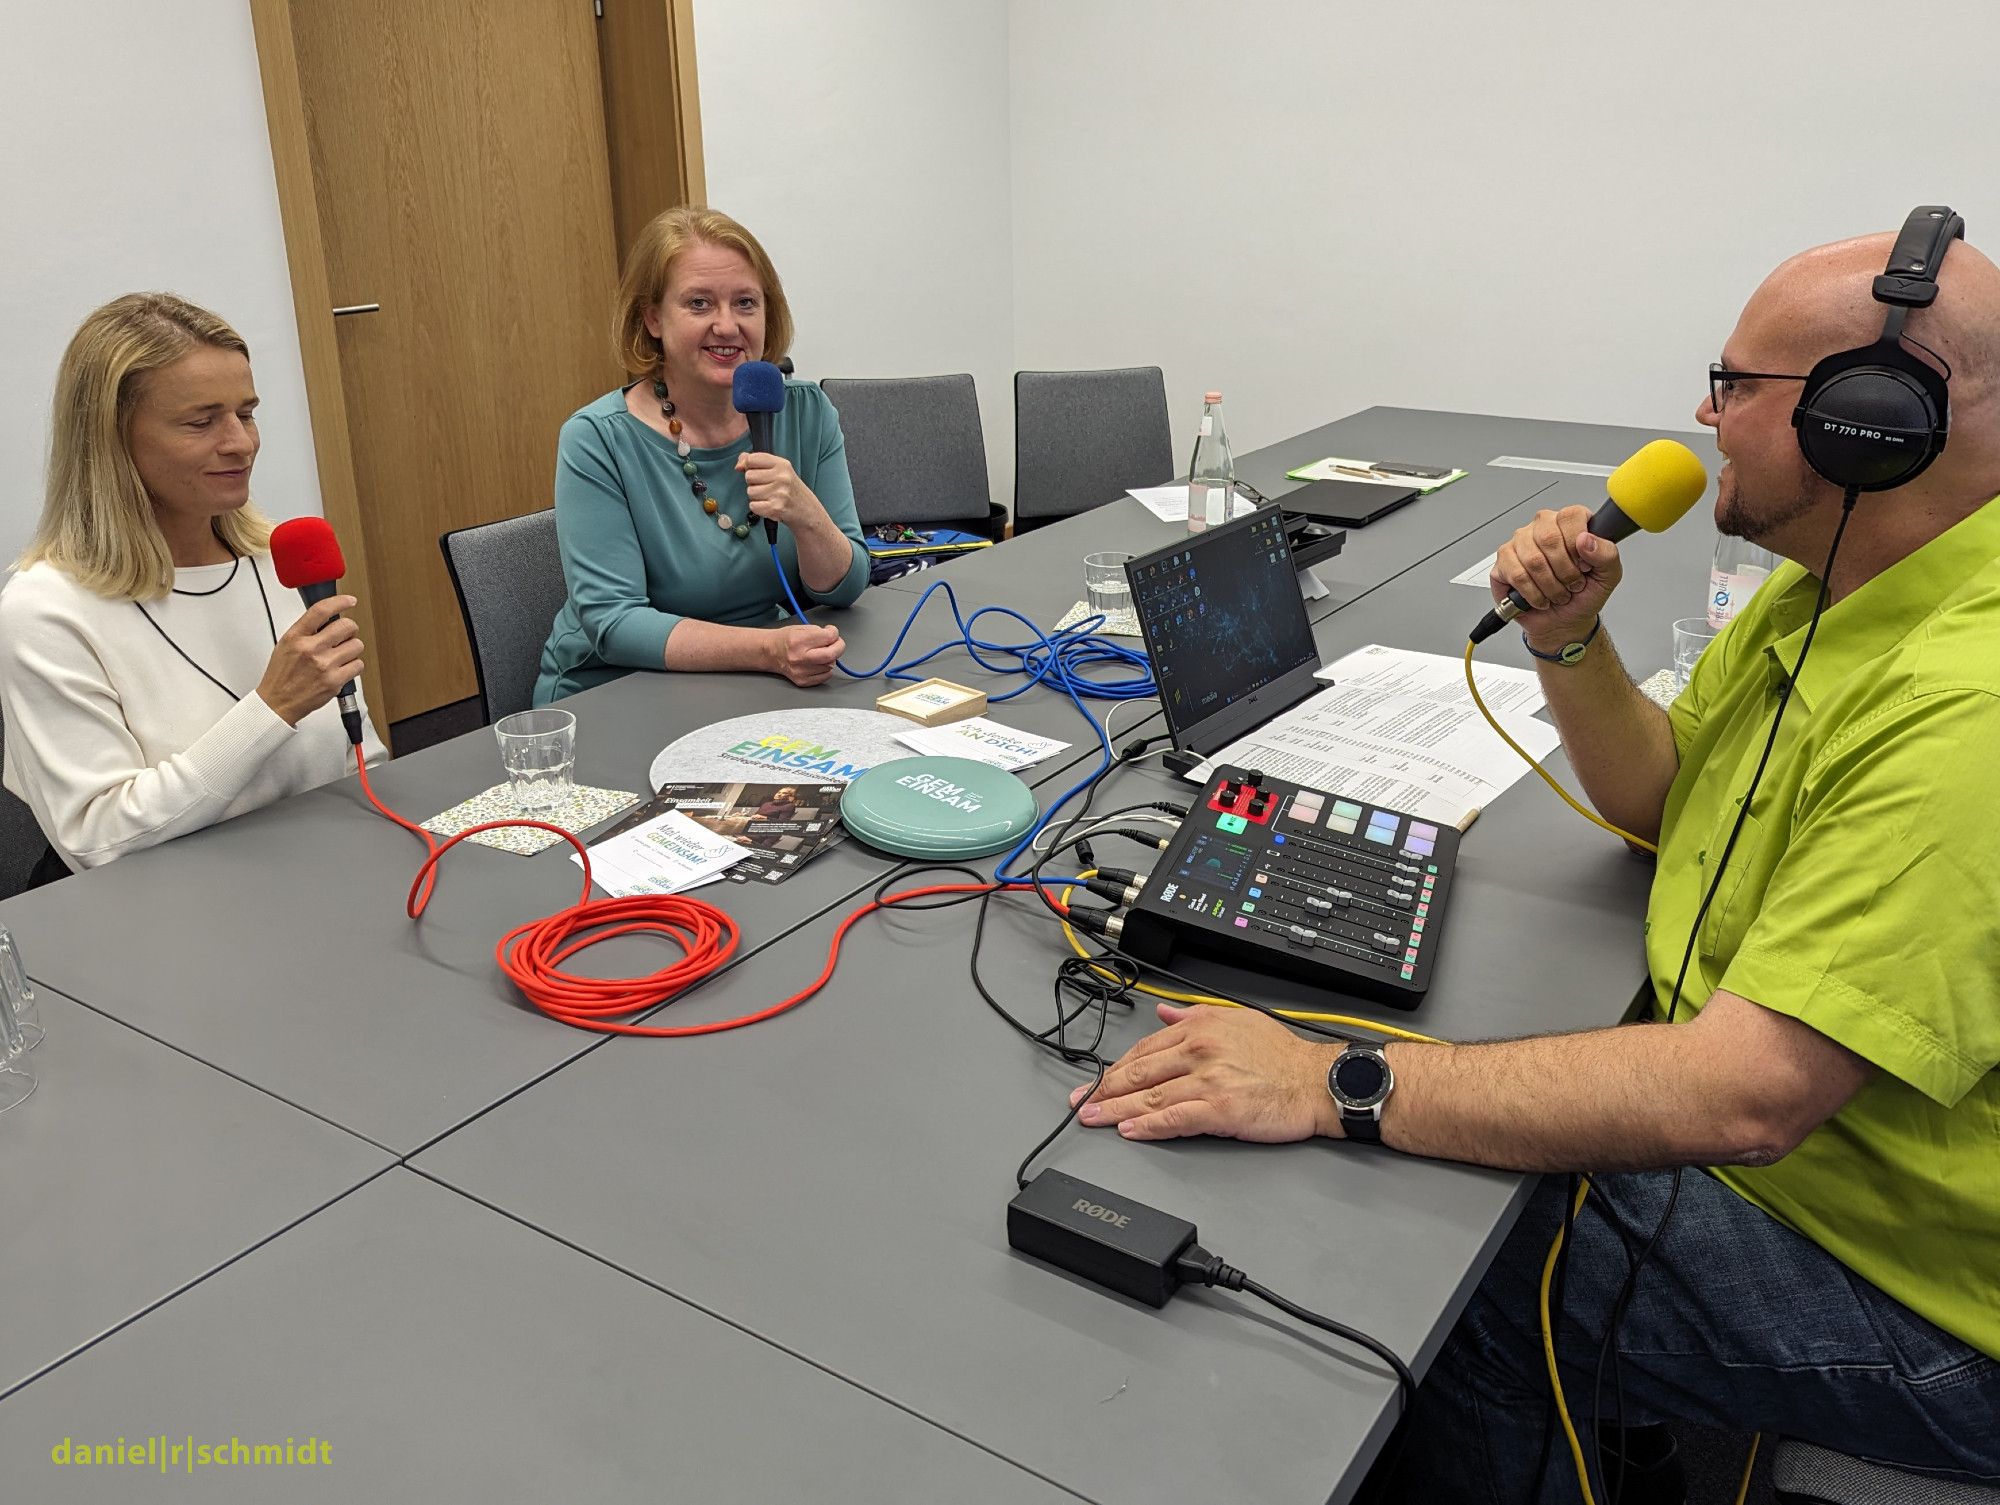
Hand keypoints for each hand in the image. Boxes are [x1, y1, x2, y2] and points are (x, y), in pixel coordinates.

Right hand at [256, 595, 362, 726]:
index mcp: (296, 637)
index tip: (349, 601)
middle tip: (344, 636)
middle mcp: (310, 649)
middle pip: (347, 626)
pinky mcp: (335, 681)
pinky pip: (358, 665)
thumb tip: (329, 619)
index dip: (340, 602)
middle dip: (349, 629)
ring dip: (351, 649)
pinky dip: (353, 665)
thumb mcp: (286, 645)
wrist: (278, 702)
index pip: (321, 610)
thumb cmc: (281, 675)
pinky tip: (342, 668)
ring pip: (357, 645)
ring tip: (340, 655)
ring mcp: (324, 665)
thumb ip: (306, 631)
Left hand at [737, 451, 826, 532]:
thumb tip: (739, 465)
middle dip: (754, 483)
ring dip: (757, 497)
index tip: (757, 472)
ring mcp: (780, 493)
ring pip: (750, 492)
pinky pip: (753, 506)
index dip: (749, 467)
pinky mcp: (776, 508)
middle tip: (767, 488)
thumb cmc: (789, 489)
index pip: (752, 459)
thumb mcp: (778, 470)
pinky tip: (769, 506)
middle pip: (749, 476)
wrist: (806, 510)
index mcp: (782, 464)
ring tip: (770, 498)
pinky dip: (758, 508)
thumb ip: (756, 462)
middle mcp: (782, 477)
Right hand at [765, 623, 844, 686]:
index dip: (834, 632)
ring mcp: (801, 671)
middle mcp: (799, 657)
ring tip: (821, 652)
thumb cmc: (785, 639)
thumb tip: (834, 638)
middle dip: (839, 647)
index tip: (832, 631)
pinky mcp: (803, 681)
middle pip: (831, 655)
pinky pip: (825, 676)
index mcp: (799, 641)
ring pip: (830, 665)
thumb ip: (819, 632)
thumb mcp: (801, 628)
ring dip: (831, 658)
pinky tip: (818, 662)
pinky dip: (826, 668)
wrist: (770, 653)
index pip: (828, 637)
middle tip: (836, 643)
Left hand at [1069, 1003, 1340, 1141]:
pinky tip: (1128, 1130)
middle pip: (1139, 1072)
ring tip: (1092, 1118)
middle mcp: (1199, 1051)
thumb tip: (1165, 1012)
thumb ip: (1194, 1015)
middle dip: (1103, 1088)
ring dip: (1114, 1110)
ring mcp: (1208, 1081)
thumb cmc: (1283, 1055)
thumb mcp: (1237, 1018)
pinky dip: (1147, 1127)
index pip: (1145, 1048)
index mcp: (1200, 1028)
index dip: (1116, 1067)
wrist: (1317, 1082)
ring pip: (1149, 1097)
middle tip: (1080, 1101)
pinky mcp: (1220, 1109)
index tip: (1097, 1078)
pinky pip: (1174, 1119)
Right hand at [1490, 505, 1622, 650]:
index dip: (1578, 543)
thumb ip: (1607, 553)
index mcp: (1569, 523)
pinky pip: (1516, 575)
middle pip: (1549, 537)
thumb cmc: (1583, 596)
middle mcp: (1542, 528)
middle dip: (1565, 570)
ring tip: (1557, 592)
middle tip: (1571, 583)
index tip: (1584, 564)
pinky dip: (1533, 593)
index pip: (1571, 516)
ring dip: (1550, 586)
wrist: (1563, 623)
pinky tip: (1540, 597)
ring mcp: (1519, 543)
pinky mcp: (1503, 562)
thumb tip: (1587, 539)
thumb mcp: (1608, 576)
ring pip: (1533, 559)